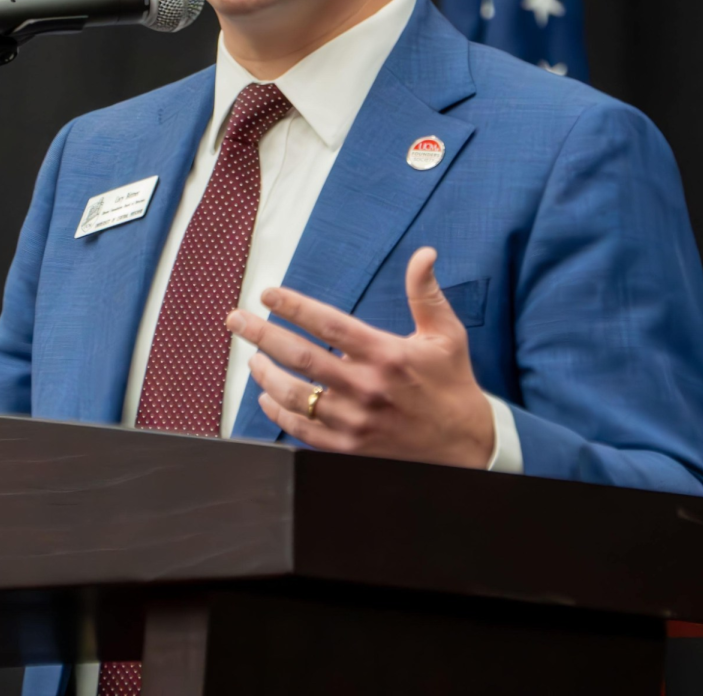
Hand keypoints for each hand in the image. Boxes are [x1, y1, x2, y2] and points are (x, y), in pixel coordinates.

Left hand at [226, 247, 494, 468]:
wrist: (466, 444)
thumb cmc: (452, 382)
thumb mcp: (446, 333)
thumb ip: (426, 292)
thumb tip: (424, 253)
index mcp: (385, 353)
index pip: (328, 323)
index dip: (293, 306)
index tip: (268, 294)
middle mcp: (366, 386)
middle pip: (300, 356)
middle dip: (261, 334)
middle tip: (236, 320)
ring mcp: (354, 420)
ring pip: (294, 394)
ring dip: (265, 374)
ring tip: (251, 357)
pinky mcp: (349, 447)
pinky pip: (302, 430)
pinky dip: (278, 412)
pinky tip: (267, 397)